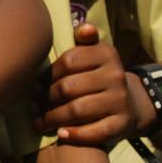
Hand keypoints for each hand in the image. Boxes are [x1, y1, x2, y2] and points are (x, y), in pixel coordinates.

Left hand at [39, 24, 147, 144]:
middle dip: (46, 98)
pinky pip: (94, 132)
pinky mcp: (122, 124)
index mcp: (107, 54)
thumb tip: (84, 28)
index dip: (48, 75)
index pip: (68, 61)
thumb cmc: (98, 77)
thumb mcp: (94, 55)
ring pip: (77, 110)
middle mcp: (116, 76)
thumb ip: (85, 41)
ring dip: (53, 118)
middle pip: (68, 87)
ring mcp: (120, 101)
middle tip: (34, 106)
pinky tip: (61, 134)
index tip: (36, 85)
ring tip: (41, 121)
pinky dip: (74, 134)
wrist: (128, 104)